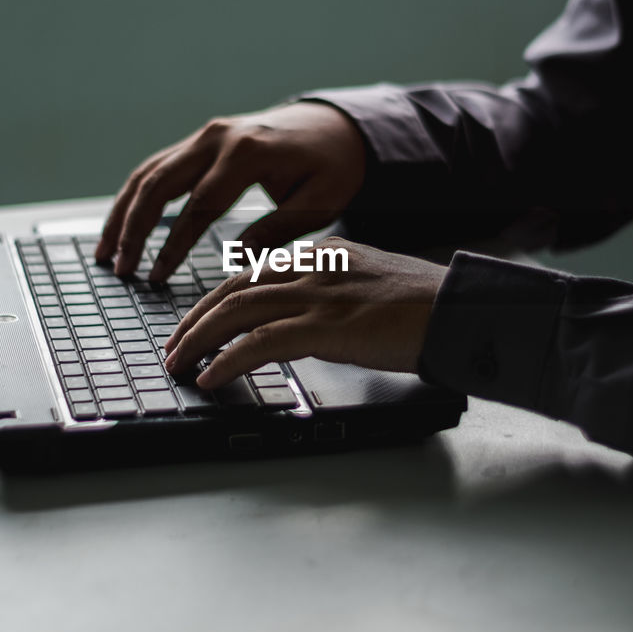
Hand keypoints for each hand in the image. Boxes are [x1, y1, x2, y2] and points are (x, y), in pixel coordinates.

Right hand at [95, 102, 366, 281]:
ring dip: (123, 213)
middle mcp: (219, 138)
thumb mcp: (320, 202)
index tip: (157, 276)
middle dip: (134, 229)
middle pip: (159, 184)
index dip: (174, 243)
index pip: (200, 204)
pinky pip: (158, 167)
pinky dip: (135, 197)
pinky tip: (121, 226)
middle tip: (120, 269)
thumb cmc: (332, 167)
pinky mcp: (201, 141)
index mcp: (249, 153)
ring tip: (107, 254)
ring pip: (149, 173)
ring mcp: (206, 136)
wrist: (335, 127)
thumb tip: (236, 258)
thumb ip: (278, 229)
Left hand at [163, 237, 447, 387]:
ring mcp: (318, 295)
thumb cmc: (425, 305)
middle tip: (172, 348)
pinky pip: (259, 343)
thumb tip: (306, 319)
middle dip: (194, 321)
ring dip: (199, 341)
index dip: (214, 301)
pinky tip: (210, 377)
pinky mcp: (326, 327)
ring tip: (178, 364)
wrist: (459, 309)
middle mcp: (313, 268)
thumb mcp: (369, 285)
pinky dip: (227, 360)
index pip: (251, 273)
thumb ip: (334, 292)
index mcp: (322, 255)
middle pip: (232, 290)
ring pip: (236, 312)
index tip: (194, 323)